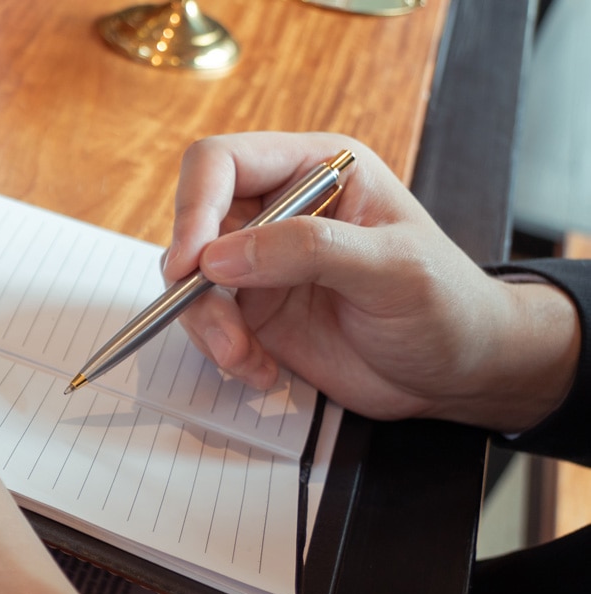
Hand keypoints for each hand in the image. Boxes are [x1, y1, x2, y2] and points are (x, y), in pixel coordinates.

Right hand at [166, 132, 578, 432]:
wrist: (461, 373)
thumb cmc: (447, 306)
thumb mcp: (391, 269)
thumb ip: (309, 250)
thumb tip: (218, 256)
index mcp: (318, 170)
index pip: (224, 162)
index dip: (195, 205)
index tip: (190, 263)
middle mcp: (280, 210)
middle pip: (196, 222)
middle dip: (194, 279)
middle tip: (218, 326)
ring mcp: (262, 262)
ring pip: (191, 279)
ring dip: (205, 323)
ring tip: (243, 358)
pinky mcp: (256, 310)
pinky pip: (207, 323)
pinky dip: (223, 351)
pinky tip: (262, 370)